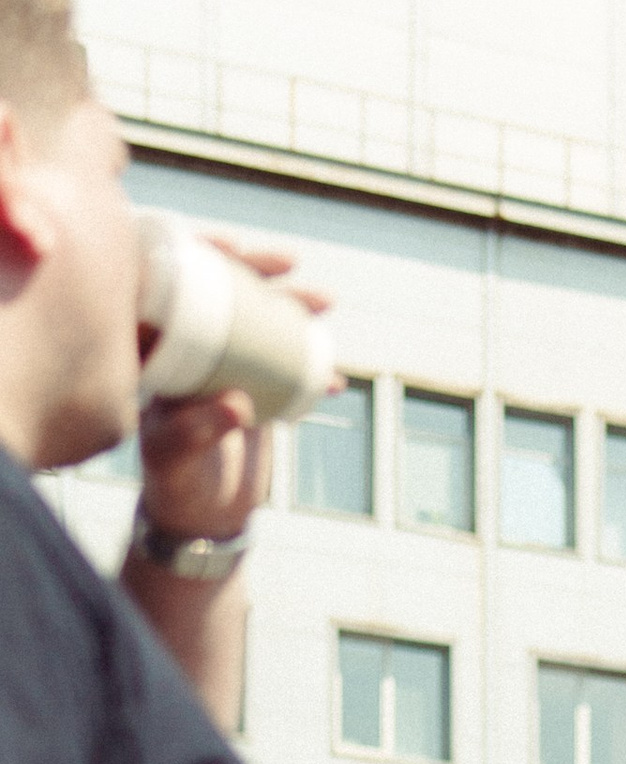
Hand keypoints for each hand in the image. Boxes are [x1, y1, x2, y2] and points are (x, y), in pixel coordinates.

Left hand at [137, 238, 327, 538]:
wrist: (201, 518)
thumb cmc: (174, 483)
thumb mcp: (177, 456)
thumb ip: (200, 428)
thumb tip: (238, 403)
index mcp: (156, 346)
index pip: (175, 280)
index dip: (202, 252)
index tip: (235, 246)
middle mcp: (188, 348)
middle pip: (222, 289)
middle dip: (259, 270)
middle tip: (291, 264)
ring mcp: (223, 367)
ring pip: (256, 321)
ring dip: (292, 307)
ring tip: (326, 302)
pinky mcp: (253, 389)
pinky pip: (282, 366)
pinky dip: (308, 367)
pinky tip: (331, 377)